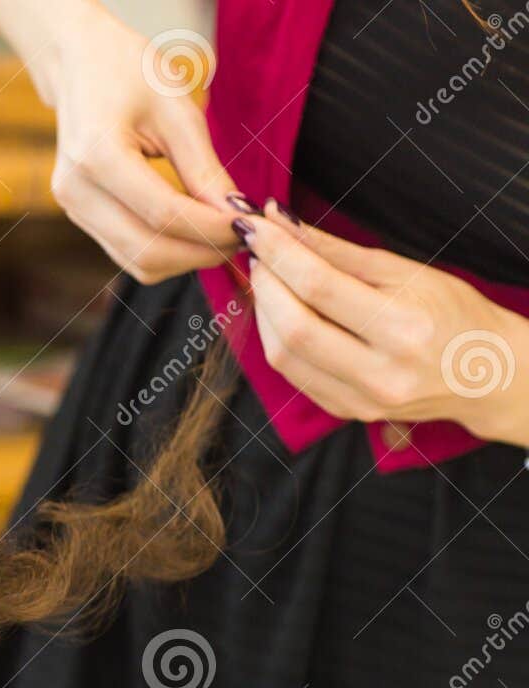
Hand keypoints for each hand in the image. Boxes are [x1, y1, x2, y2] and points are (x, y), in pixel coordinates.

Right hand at [38, 6, 243, 281]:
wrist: (80, 63)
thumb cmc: (129, 73)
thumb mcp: (177, 110)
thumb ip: (205, 169)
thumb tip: (235, 215)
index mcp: (97, 156)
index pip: (163, 214)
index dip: (212, 229)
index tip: (250, 224)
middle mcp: (76, 191)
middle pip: (148, 251)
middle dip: (201, 252)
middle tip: (242, 236)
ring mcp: (73, 208)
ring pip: (137, 263)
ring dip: (185, 259)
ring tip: (221, 234)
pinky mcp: (79, 215)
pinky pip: (128, 252)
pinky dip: (166, 251)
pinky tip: (194, 231)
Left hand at [242, 199, 528, 448]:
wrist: (486, 374)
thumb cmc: (451, 313)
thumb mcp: (404, 272)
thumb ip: (337, 251)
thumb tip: (282, 221)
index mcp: (404, 328)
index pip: (319, 286)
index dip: (279, 253)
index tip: (256, 226)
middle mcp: (381, 372)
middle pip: (293, 326)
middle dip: (265, 282)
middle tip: (258, 251)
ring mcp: (362, 400)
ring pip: (283, 355)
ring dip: (264, 311)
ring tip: (267, 277)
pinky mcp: (347, 412)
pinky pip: (293, 374)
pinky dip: (276, 338)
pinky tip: (280, 312)